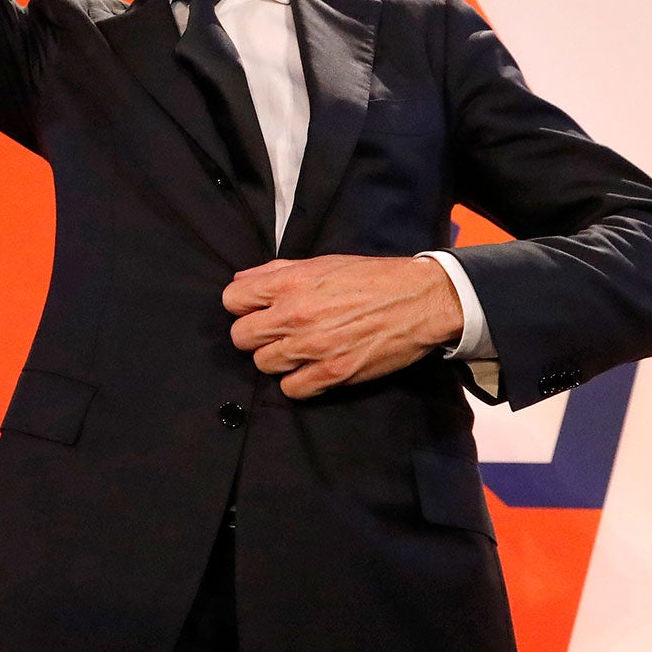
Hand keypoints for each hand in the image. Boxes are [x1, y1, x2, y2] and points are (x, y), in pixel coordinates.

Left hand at [223, 255, 463, 399]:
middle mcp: (296, 315)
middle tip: (274, 332)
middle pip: (241, 337)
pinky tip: (310, 368)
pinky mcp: (333, 373)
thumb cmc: (372, 278)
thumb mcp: (323, 263)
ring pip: (262, 364)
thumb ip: (278, 271)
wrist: (419, 300)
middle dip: (253, 335)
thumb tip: (243, 279)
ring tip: (297, 350)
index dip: (241, 305)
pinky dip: (297, 382)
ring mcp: (313, 347)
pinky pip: (291, 389)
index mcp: (292, 282)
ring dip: (276, 359)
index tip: (255, 309)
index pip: (232, 299)